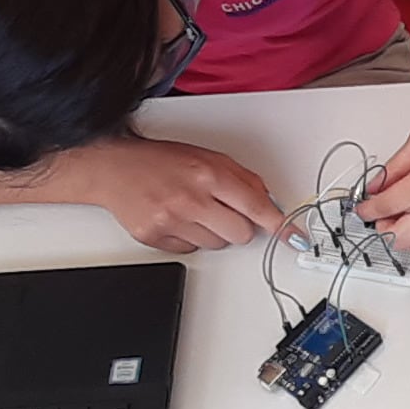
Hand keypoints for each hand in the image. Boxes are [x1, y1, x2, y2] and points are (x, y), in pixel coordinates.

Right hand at [57, 136, 284, 252]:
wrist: (114, 167)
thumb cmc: (162, 161)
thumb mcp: (207, 157)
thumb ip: (241, 179)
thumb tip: (270, 204)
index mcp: (208, 173)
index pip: (256, 205)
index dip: (280, 225)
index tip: (296, 239)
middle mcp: (191, 198)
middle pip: (241, 234)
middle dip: (240, 225)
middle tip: (223, 210)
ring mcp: (172, 220)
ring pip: (218, 245)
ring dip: (214, 232)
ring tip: (194, 210)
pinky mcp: (156, 237)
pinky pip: (192, 250)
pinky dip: (191, 238)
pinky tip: (178, 218)